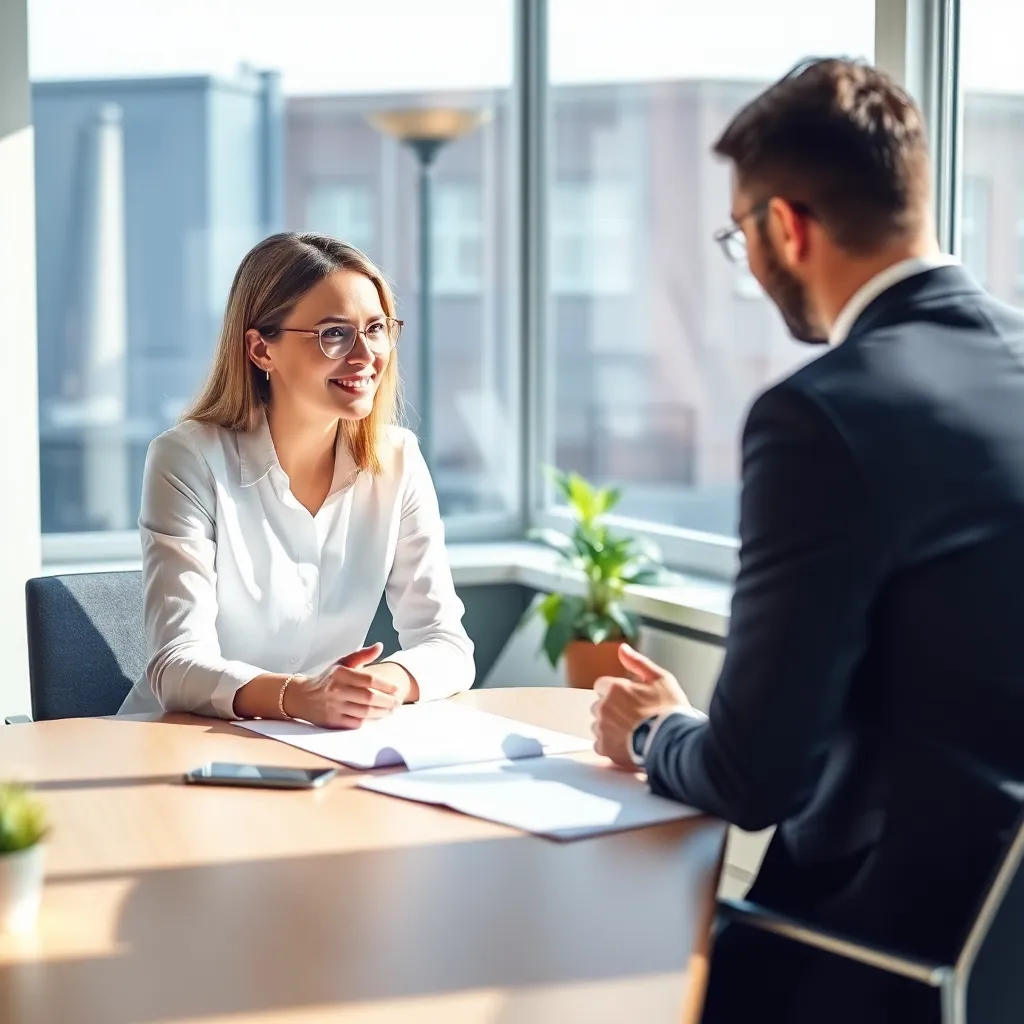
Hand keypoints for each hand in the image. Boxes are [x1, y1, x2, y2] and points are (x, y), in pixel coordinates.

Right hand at [284, 643, 403, 728]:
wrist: (301, 697)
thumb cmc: (327, 679)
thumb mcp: (342, 663)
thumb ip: (362, 655)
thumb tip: (380, 646)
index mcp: (341, 674)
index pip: (369, 680)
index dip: (386, 686)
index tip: (397, 690)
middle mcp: (336, 690)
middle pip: (369, 698)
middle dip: (388, 702)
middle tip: (398, 703)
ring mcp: (334, 707)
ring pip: (364, 712)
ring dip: (382, 713)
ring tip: (392, 710)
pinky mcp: (332, 721)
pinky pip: (355, 723)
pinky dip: (369, 721)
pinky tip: (378, 717)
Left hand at [592, 644, 691, 768]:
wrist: (675, 742)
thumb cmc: (670, 710)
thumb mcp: (660, 679)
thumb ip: (638, 663)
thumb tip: (622, 649)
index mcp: (615, 688)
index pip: (601, 685)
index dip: (615, 691)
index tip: (628, 698)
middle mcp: (604, 707)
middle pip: (599, 705)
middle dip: (611, 709)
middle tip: (633, 716)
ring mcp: (603, 728)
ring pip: (598, 725)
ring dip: (610, 727)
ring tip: (632, 732)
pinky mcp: (605, 748)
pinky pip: (599, 744)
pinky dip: (610, 745)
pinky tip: (626, 744)